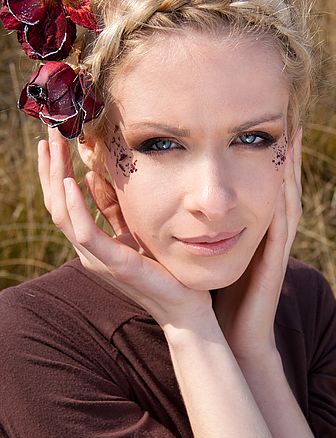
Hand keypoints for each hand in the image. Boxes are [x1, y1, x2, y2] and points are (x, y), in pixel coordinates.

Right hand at [37, 127, 211, 329]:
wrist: (183, 304)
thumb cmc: (161, 268)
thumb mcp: (133, 230)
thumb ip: (111, 208)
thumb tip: (91, 177)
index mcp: (92, 243)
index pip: (62, 203)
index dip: (53, 172)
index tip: (53, 141)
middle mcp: (88, 251)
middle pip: (56, 204)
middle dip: (50, 167)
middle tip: (48, 132)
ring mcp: (99, 259)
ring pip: (63, 215)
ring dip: (56, 178)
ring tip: (53, 147)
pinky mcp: (116, 264)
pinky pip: (87, 233)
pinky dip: (75, 207)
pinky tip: (71, 181)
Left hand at [213, 128, 302, 360]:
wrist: (229, 336)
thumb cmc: (216, 297)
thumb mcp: (205, 255)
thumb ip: (195, 230)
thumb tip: (170, 204)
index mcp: (251, 231)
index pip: (260, 186)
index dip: (263, 157)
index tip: (263, 125)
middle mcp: (267, 235)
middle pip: (280, 187)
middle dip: (286, 154)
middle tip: (290, 117)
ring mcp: (273, 249)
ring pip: (287, 201)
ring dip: (292, 170)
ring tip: (294, 136)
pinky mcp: (273, 264)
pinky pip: (282, 228)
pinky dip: (286, 201)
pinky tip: (285, 178)